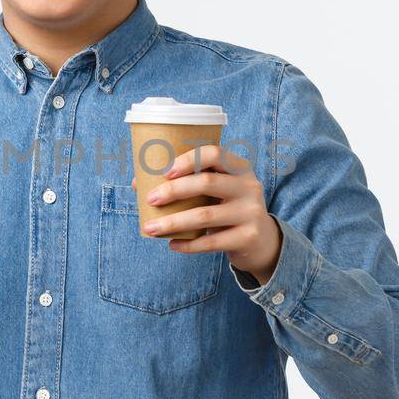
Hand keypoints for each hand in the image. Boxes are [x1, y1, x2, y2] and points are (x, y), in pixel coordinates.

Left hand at [142, 144, 281, 282]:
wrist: (261, 240)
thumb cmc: (226, 208)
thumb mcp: (217, 191)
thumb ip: (187, 183)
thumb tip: (137, 183)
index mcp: (239, 167)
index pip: (215, 153)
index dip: (188, 160)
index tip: (164, 172)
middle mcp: (249, 186)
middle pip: (207, 183)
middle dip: (173, 191)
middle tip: (150, 200)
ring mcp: (251, 212)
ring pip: (205, 215)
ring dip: (173, 222)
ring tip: (150, 228)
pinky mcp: (248, 237)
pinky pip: (212, 241)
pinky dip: (188, 244)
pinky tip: (172, 245)